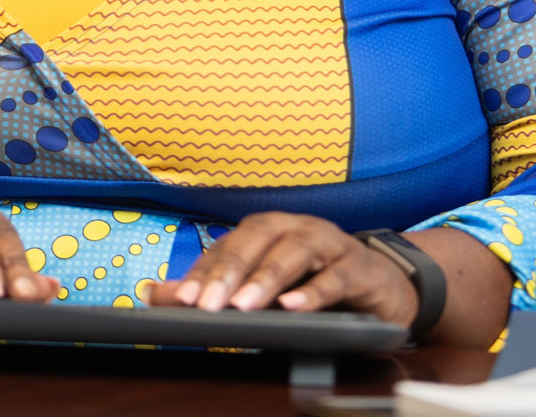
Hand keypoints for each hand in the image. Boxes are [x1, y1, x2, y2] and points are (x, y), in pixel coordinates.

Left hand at [158, 212, 418, 321]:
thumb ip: (211, 288)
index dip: (201, 273)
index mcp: (265, 230)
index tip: (180, 300)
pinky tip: (294, 307)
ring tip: (244, 306)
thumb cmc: (313, 280)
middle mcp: (293, 227)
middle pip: (255, 241)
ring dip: (266, 280)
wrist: (382, 284)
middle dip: (228, 273)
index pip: (225, 247)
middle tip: (206, 305)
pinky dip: (314, 292)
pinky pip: (334, 277)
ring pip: (293, 254)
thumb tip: (153, 294)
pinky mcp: (358, 267)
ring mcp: (328, 243)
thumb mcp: (262, 286)